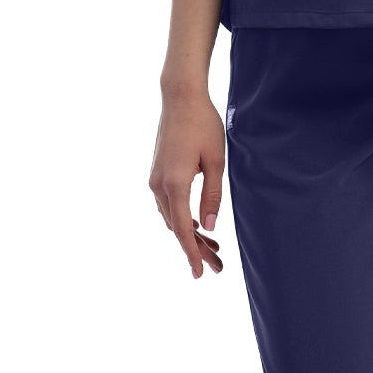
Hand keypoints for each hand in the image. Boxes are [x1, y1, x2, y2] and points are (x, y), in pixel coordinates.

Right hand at [149, 92, 226, 280]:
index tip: (199, 273)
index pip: (183, 229)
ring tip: (213, 250)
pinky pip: (168, 205)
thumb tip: (209, 227)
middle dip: (195, 249)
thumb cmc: (203, 125)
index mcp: (174, 184)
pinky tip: (198, 226)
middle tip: (217, 267)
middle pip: (176, 227)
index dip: (191, 253)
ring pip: (171, 218)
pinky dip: (182, 219)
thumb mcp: (216, 161)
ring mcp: (155, 179)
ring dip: (190, 235)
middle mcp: (159, 185)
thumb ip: (212, 195)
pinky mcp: (157, 173)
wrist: (180, 98)